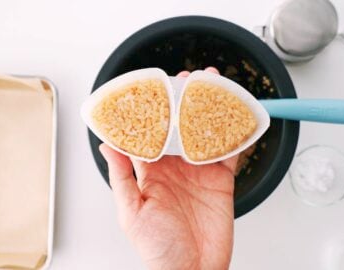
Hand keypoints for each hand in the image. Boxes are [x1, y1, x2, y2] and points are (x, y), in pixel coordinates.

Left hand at [100, 67, 236, 269]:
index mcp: (150, 171)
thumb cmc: (158, 250)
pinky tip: (235, 117)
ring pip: (205, 134)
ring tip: (212, 87)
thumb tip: (107, 145)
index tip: (153, 88)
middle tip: (188, 80)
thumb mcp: (132, 212)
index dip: (153, 110)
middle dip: (183, 102)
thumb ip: (122, 177)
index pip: (151, 133)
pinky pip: (228, 153)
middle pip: (180, 127)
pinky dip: (233, 135)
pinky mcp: (221, 180)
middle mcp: (174, 167)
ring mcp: (199, 172)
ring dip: (209, 111)